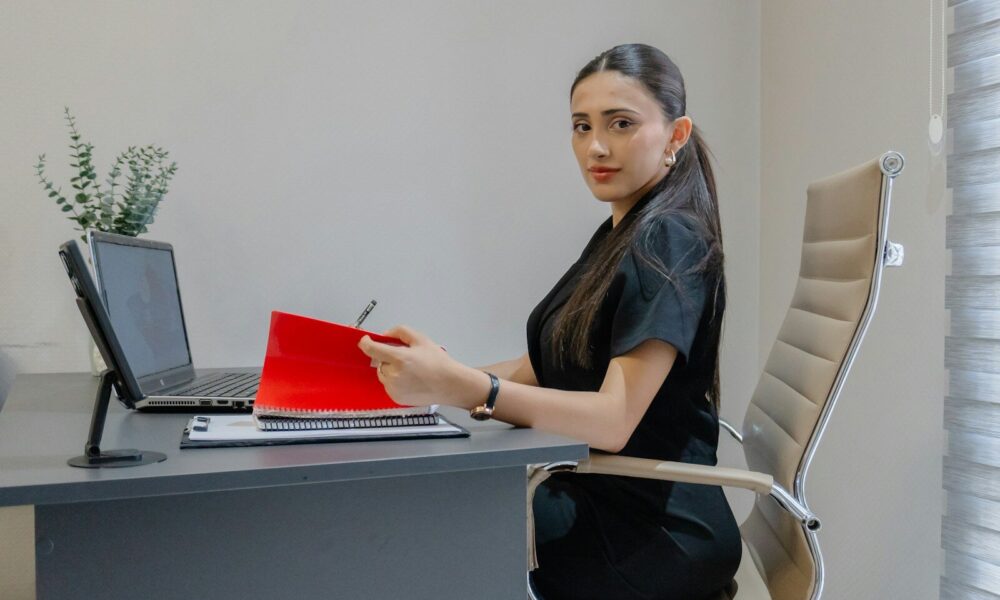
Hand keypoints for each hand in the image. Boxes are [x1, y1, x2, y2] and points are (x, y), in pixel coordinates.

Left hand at [357, 325, 482, 408]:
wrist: (450, 384)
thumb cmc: (439, 363)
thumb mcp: (420, 339)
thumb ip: (399, 332)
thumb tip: (385, 335)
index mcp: (399, 358)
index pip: (371, 349)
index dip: (366, 342)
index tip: (366, 340)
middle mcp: (394, 375)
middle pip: (378, 361)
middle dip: (387, 357)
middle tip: (404, 357)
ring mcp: (394, 388)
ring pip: (382, 374)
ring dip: (390, 369)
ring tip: (410, 370)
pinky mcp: (396, 398)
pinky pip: (388, 385)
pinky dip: (394, 381)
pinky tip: (410, 380)